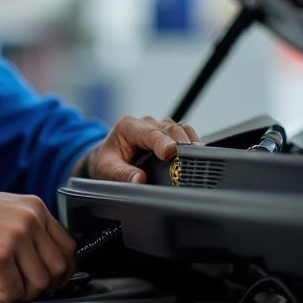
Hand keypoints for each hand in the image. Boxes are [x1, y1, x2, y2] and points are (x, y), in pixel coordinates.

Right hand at [0, 189, 76, 302]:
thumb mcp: (6, 209)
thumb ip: (30, 228)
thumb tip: (47, 260)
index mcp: (35, 207)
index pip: (68, 246)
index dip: (63, 270)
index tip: (53, 280)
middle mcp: (29, 220)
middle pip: (58, 268)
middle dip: (46, 287)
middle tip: (29, 291)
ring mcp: (15, 237)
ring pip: (39, 283)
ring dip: (24, 295)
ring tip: (9, 292)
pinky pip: (15, 291)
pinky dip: (6, 299)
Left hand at [83, 114, 199, 183]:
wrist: (107, 156)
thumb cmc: (107, 160)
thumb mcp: (107, 169)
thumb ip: (122, 174)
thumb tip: (139, 180)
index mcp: (128, 126)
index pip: (149, 133)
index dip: (162, 142)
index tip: (169, 153)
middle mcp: (145, 123)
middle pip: (169, 128)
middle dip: (180, 143)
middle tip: (188, 159)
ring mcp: (158, 126)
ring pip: (179, 128)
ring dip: (188, 141)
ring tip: (195, 157)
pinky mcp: (167, 133)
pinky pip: (184, 133)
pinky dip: (190, 142)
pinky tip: (194, 154)